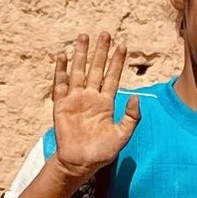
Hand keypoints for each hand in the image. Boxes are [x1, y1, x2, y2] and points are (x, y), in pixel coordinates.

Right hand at [51, 31, 138, 185]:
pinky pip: (60, 85)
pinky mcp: (61, 106)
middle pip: (96, 69)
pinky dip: (61, 70)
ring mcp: (75, 100)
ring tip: (83, 37)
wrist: (80, 164)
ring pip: (78, 72)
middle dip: (100, 52)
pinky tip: (62, 56)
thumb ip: (131, 118)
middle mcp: (90, 97)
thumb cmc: (102, 152)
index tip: (122, 45)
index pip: (112, 77)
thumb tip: (136, 98)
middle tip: (104, 34)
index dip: (117, 62)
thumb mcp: (122, 136)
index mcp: (105, 103)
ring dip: (81, 55)